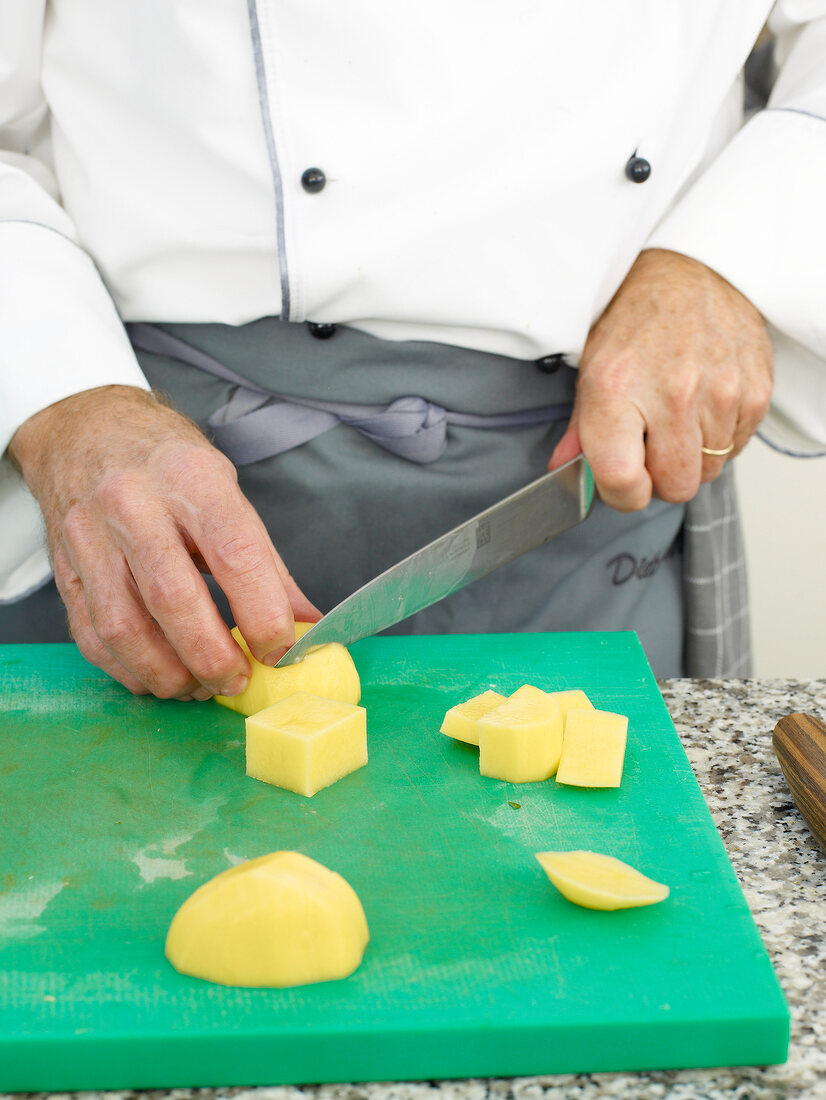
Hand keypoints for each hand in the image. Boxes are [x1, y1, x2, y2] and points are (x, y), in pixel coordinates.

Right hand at [9, 385, 319, 698]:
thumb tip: (306, 626)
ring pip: (125, 627)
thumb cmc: (167, 465)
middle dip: (212, 656)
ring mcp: (90, 538)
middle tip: (239, 681)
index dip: (262, 612)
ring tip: (201, 686)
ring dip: (169, 674)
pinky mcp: (65, 570)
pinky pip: (93, 637)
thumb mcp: (226, 492)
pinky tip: (160, 675)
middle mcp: (133, 504)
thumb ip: (266, 565)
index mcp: (191, 478)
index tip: (281, 649)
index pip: (234, 553)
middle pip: (173, 597)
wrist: (86, 431)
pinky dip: (131, 670)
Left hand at [549, 249, 773, 510]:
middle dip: (660, 478)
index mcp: (617, 388)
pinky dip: (719, 439)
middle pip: (675, 487)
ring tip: (677, 417)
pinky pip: (737, 448)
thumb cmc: (637, 319)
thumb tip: (566, 473)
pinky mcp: (754, 390)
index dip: (621, 494)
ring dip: (691, 457)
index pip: (622, 479)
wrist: (691, 272)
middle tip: (650, 449)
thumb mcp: (592, 369)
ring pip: (708, 472)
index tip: (622, 484)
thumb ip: (580, 431)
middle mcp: (672, 392)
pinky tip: (703, 407)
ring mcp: (719, 392)